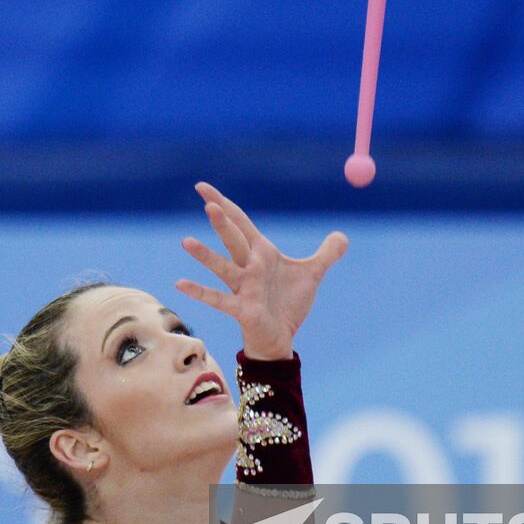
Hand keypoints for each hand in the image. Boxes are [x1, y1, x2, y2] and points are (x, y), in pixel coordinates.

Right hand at [175, 182, 348, 360]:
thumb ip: (327, 253)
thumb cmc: (288, 304)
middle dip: (221, 220)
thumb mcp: (313, 273)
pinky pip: (218, 298)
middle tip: (206, 201)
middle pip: (233, 238)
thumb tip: (343, 236)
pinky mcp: (241, 308)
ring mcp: (243, 287)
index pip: (240, 222)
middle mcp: (249, 266)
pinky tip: (180, 284)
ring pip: (222, 266)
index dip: (224, 203)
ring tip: (185, 242)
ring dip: (205, 255)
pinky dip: (199, 291)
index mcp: (262, 253)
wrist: (281, 336)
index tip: (202, 187)